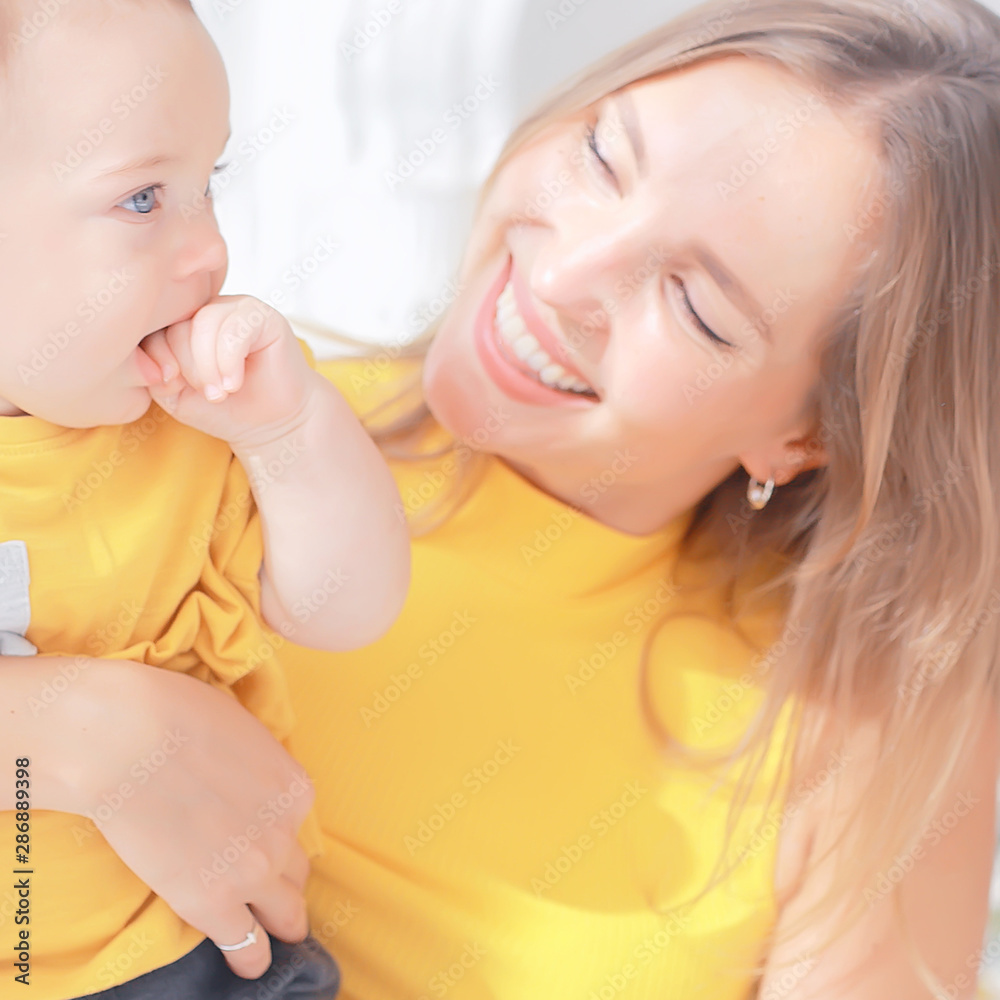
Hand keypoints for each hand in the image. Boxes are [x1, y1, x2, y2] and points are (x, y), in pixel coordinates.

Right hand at [67, 660, 315, 978]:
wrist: (128, 740)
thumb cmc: (175, 718)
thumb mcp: (240, 730)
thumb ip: (254, 766)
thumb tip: (243, 776)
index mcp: (295, 788)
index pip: (296, 825)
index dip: (274, 834)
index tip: (257, 840)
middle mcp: (285, 833)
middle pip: (296, 870)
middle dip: (285, 882)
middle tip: (274, 894)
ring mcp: (254, 871)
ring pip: (285, 912)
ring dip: (277, 922)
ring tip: (269, 939)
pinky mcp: (214, 902)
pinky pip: (247, 945)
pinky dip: (250, 958)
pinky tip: (249, 966)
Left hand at [139, 296, 316, 446]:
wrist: (272, 423)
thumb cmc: (226, 409)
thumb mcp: (176, 395)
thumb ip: (156, 372)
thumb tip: (153, 357)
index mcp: (181, 324)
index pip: (153, 327)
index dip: (158, 360)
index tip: (173, 389)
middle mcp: (207, 310)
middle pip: (179, 325)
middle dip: (188, 367)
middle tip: (209, 395)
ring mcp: (236, 309)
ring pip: (205, 323)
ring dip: (208, 365)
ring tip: (221, 392)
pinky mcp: (263, 316)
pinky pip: (235, 329)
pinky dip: (230, 361)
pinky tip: (235, 383)